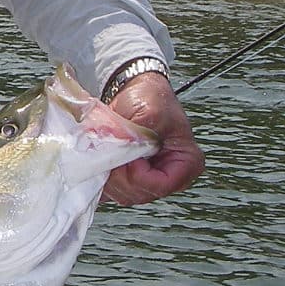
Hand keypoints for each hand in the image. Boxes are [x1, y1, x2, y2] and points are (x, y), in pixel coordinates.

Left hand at [102, 72, 203, 205]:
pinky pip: (108, 190)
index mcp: (186, 163)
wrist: (133, 91)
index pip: (159, 185)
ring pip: (120, 194)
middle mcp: (168, 178)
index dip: (137, 174)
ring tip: (103, 148)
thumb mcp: (150, 112)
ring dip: (106, 173)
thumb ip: (138, 137)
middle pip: (137, 193)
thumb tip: (119, 154)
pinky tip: (97, 156)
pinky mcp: (126, 181)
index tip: (127, 153)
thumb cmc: (149, 99)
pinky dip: (99, 175)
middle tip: (109, 148)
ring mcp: (146, 182)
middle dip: (118, 173)